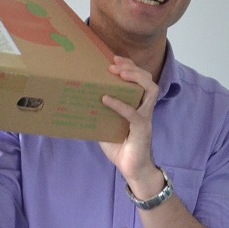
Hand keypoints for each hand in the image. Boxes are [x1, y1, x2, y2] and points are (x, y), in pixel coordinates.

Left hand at [99, 56, 161, 196]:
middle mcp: (145, 108)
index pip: (140, 79)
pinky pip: (134, 113)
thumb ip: (99, 113)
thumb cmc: (120, 147)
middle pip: (148, 80)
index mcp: (138, 105)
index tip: (114, 58)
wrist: (133, 169)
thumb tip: (78, 102)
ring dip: (135, 78)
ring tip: (119, 73)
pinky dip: (120, 104)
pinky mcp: (142, 130)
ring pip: (150, 90)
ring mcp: (146, 118)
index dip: (130, 66)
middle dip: (132, 68)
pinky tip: (106, 99)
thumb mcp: (106, 126)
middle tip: (113, 64)